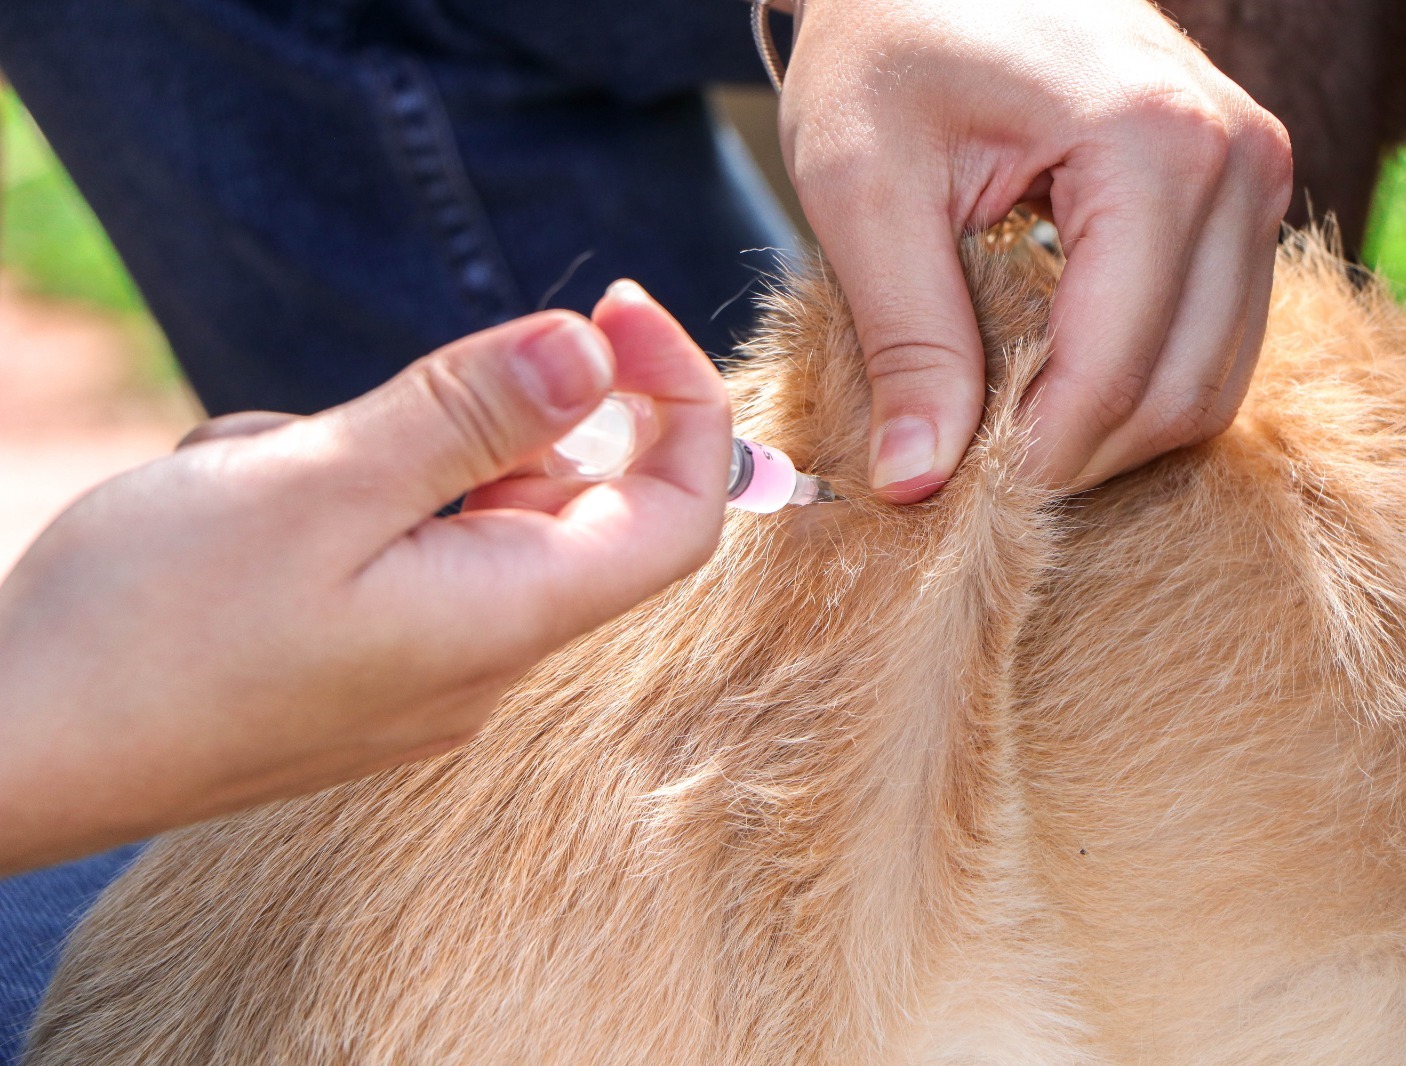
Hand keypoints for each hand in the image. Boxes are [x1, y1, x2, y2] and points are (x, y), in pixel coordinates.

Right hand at [0, 281, 728, 873]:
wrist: (11, 753)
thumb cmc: (147, 627)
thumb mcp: (315, 486)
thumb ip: (469, 414)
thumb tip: (593, 352)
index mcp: (507, 618)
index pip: (679, 514)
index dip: (679, 401)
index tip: (617, 309)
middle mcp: (487, 656)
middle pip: (569, 500)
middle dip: (488, 416)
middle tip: (369, 406)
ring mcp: (424, 666)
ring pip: (466, 508)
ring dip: (385, 451)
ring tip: (261, 471)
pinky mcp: (363, 662)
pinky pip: (399, 544)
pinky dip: (339, 493)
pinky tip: (237, 500)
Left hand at [780, 0, 1292, 499]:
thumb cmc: (887, 43)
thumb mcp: (864, 186)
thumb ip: (905, 338)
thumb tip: (919, 484)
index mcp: (1150, 143)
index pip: (1114, 368)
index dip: (1033, 458)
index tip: (951, 495)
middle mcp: (1236, 158)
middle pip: (1182, 389)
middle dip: (1075, 457)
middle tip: (973, 474)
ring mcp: (1254, 172)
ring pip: (1211, 379)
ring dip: (1110, 430)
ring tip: (1004, 428)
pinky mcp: (1241, 192)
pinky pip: (1213, 337)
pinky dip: (1136, 383)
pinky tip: (1050, 379)